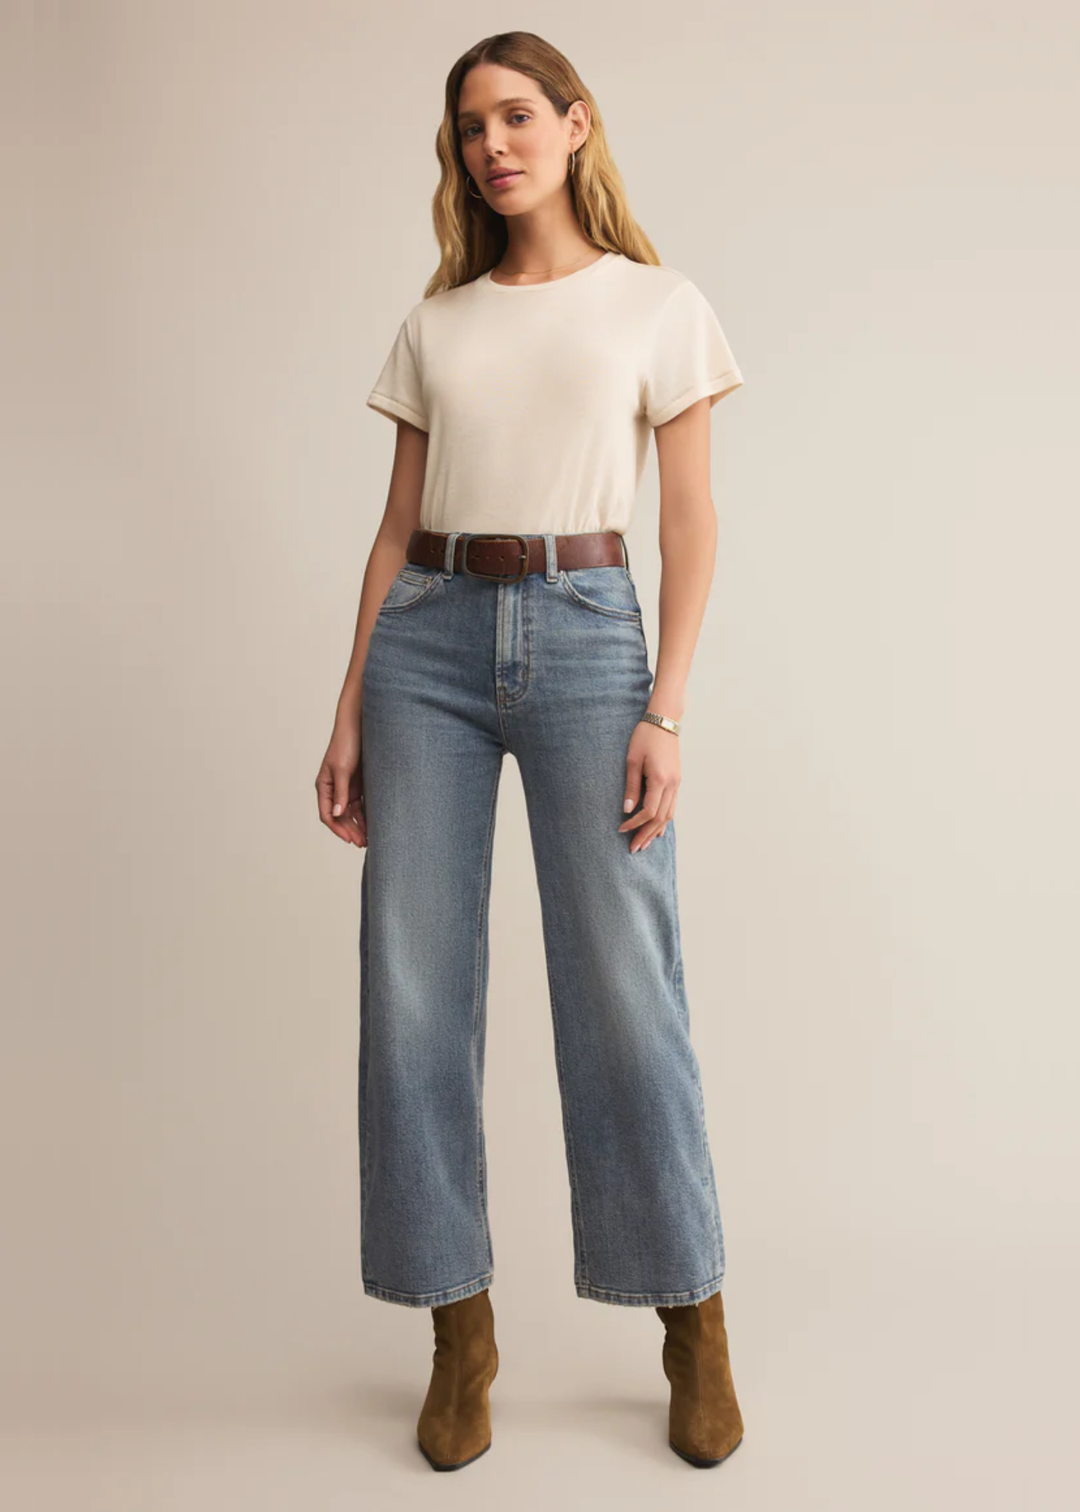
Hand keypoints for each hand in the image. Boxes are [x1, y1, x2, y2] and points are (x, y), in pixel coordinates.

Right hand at [316, 714, 366, 846]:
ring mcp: (346, 787)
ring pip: (351, 813)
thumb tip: (337, 814)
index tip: (349, 839)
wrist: (360, 725)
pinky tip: (373, 825)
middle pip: (340, 817)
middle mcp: (334, 789)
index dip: (337, 829)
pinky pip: (361, 805)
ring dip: (358, 826)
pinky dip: (366, 816)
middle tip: (362, 843)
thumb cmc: (346, 743)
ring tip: (369, 839)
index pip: (326, 814)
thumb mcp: (343, 769)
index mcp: (324, 785)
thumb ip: (340, 793)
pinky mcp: (359, 784)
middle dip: (350, 831)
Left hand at [618, 719, 679, 852]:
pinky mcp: (677, 780)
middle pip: (661, 818)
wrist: (664, 721)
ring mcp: (677, 783)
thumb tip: (627, 809)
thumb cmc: (645, 737)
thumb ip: (631, 786)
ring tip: (645, 844)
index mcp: (660, 779)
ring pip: (669, 815)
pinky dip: (664, 820)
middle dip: (646, 834)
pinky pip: (672, 806)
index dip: (635, 824)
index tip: (621, 829)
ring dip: (656, 831)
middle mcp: (672, 784)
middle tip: (634, 848)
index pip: (649, 811)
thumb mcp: (632, 760)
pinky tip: (658, 829)